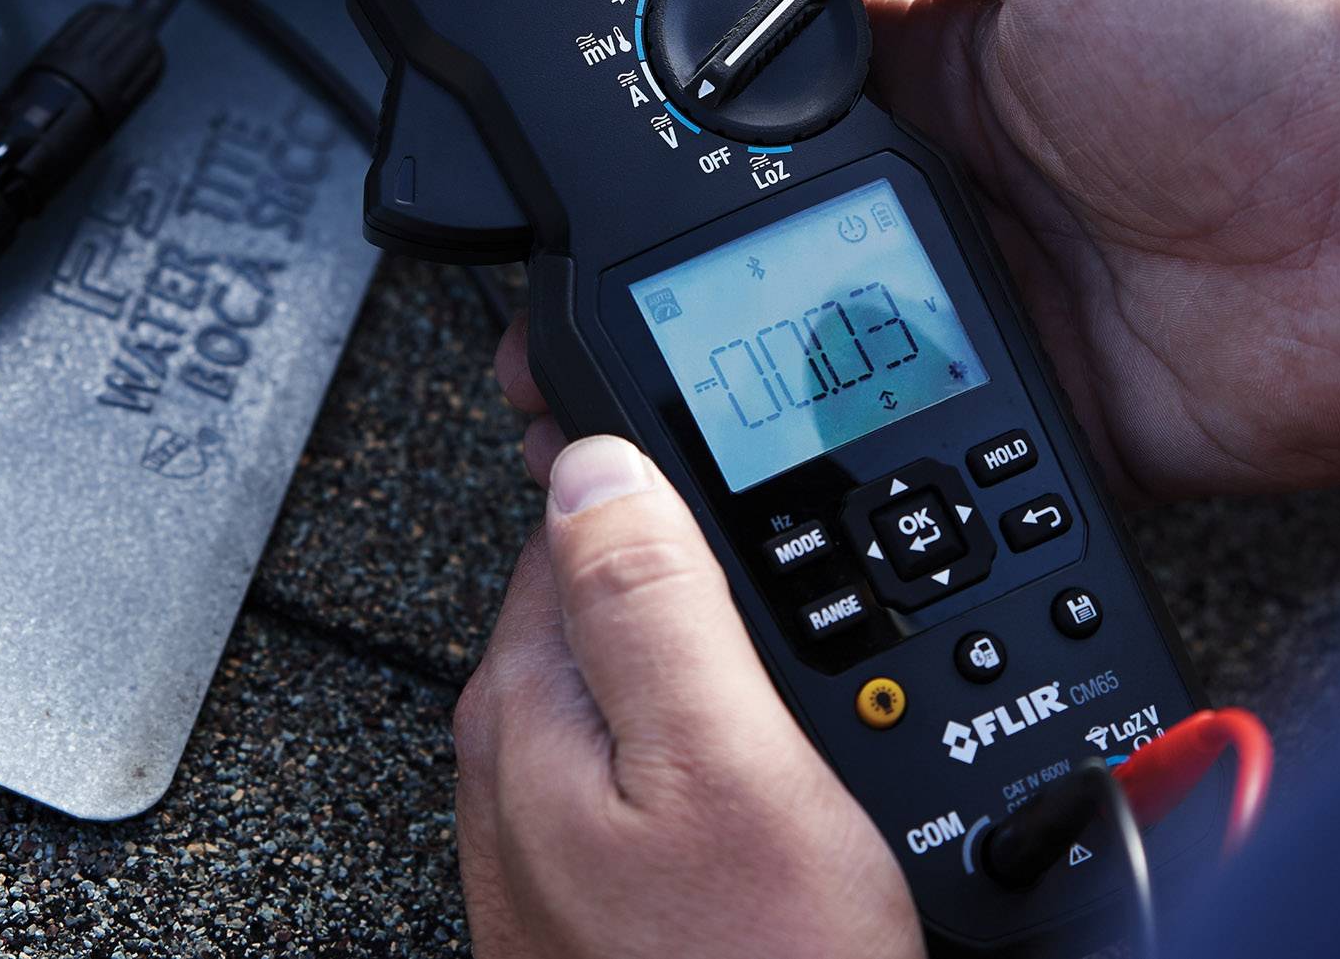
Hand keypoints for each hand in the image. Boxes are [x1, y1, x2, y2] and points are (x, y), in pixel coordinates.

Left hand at [454, 435, 920, 958]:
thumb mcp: (724, 765)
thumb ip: (653, 605)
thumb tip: (598, 460)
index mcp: (529, 699)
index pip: (585, 516)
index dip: (675, 476)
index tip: (760, 470)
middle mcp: (518, 758)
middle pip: (619, 599)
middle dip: (710, 581)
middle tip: (821, 608)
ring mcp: (557, 827)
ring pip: (649, 685)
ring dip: (725, 666)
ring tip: (816, 692)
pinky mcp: (607, 880)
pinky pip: (664, 768)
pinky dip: (725, 745)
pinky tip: (788, 771)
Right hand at [502, 0, 1339, 500]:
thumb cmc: (1272, 36)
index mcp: (971, 52)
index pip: (794, 86)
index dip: (703, 115)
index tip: (611, 142)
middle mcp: (986, 180)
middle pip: (799, 227)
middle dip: (708, 256)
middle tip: (605, 286)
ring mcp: (1020, 302)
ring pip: (847, 345)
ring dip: (778, 358)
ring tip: (677, 376)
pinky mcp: (1059, 414)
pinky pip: (938, 448)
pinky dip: (880, 454)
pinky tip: (812, 448)